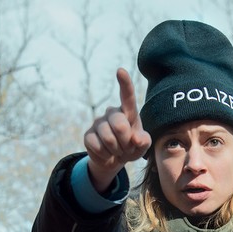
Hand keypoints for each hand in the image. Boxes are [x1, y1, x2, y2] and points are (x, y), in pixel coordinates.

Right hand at [83, 68, 151, 192]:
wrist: (114, 159)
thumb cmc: (132, 147)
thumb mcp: (142, 145)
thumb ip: (144, 141)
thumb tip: (136, 139)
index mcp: (128, 112)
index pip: (127, 96)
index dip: (125, 83)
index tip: (120, 71)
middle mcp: (112, 113)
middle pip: (120, 125)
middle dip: (126, 142)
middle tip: (127, 148)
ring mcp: (98, 123)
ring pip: (108, 138)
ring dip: (116, 150)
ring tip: (117, 151)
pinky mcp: (88, 135)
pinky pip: (97, 146)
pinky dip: (105, 155)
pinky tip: (107, 154)